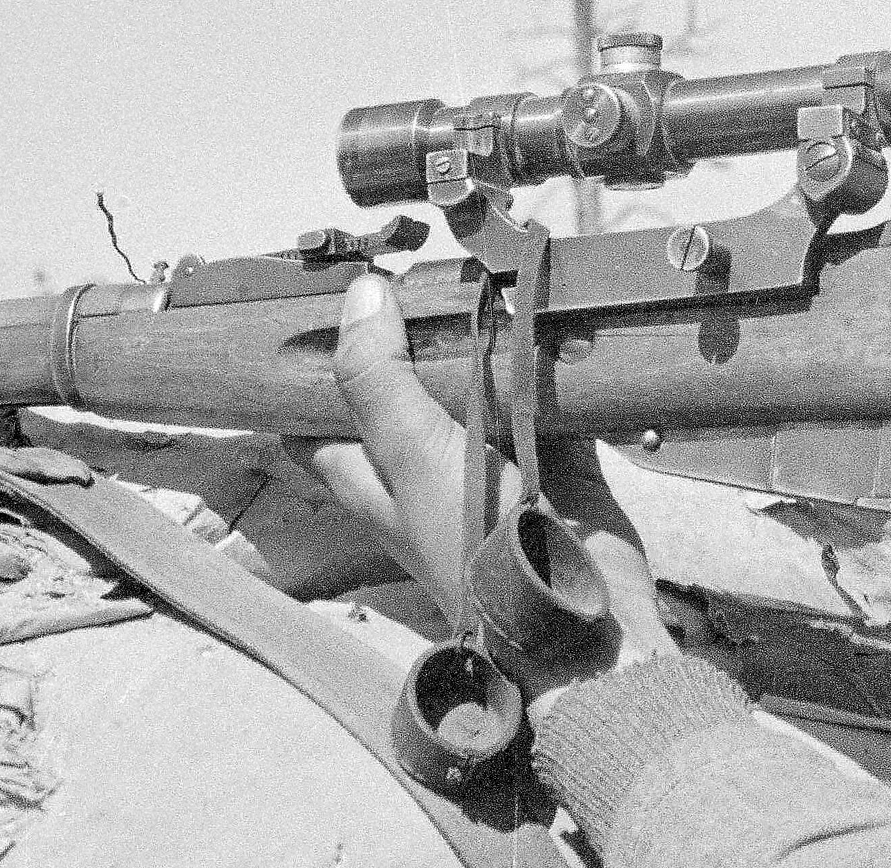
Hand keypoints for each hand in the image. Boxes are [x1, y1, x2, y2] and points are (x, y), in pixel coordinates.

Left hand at [282, 273, 676, 717]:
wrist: (584, 624)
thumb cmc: (472, 547)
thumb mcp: (409, 457)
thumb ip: (379, 379)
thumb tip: (361, 291)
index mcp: (373, 479)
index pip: (313, 423)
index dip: (305, 372)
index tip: (313, 307)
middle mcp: (426, 470)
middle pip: (403, 392)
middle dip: (412, 337)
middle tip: (418, 267)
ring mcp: (493, 467)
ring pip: (480, 392)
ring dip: (490, 343)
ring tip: (486, 268)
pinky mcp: (557, 464)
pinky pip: (552, 403)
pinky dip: (557, 366)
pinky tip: (562, 310)